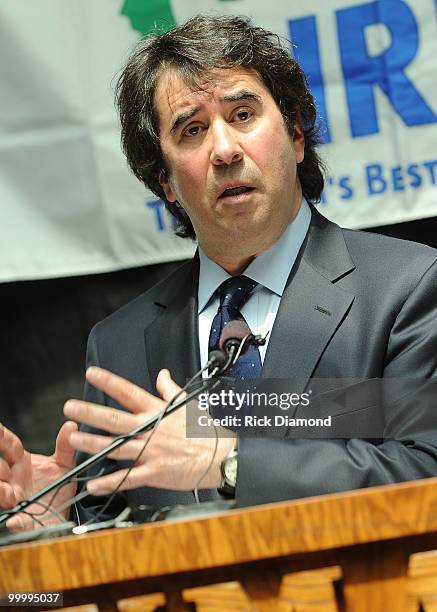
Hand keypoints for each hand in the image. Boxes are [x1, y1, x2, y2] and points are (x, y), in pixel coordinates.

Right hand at [0, 421, 77, 531]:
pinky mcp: (23, 519)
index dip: (3, 438)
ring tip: (6, 490)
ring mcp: (16, 499)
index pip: (10, 447)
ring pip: (1, 493)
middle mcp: (14, 480)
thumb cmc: (58, 485)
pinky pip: (17, 522)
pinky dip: (16, 522)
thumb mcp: (65, 463)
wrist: (66, 511)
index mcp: (22, 464)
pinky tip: (15, 521)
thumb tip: (71, 427)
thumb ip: (66, 446)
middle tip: (4, 467)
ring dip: (0, 490)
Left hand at [64, 367, 235, 494]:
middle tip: (71, 407)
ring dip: (93, 443)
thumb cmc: (206, 431)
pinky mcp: (154, 472)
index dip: (109, 382)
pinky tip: (94, 483)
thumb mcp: (188, 403)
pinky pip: (128, 478)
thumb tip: (161, 374)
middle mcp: (151, 429)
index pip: (129, 392)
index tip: (92, 374)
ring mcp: (151, 451)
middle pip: (115, 419)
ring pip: (116, 446)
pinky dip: (110, 482)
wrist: (222, 455)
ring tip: (74, 438)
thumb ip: (170, 389)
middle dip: (90, 412)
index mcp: (158, 411)